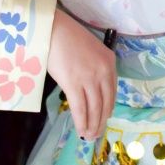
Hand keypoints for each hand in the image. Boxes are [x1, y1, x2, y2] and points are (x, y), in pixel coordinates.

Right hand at [46, 8, 116, 140]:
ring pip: (94, 108)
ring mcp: (89, 78)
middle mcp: (104, 71)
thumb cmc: (66, 37)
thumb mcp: (89, 51)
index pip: (112, 91)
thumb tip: (89, 89)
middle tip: (97, 133)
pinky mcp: (74, 83)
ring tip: (89, 135)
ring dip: (92, 124)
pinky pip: (80, 108)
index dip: (108, 108)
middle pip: (105, 102)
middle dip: (101, 121)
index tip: (104, 118)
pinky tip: (81, 130)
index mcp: (109, 62)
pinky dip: (81, 121)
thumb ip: (94, 68)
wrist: (52, 28)